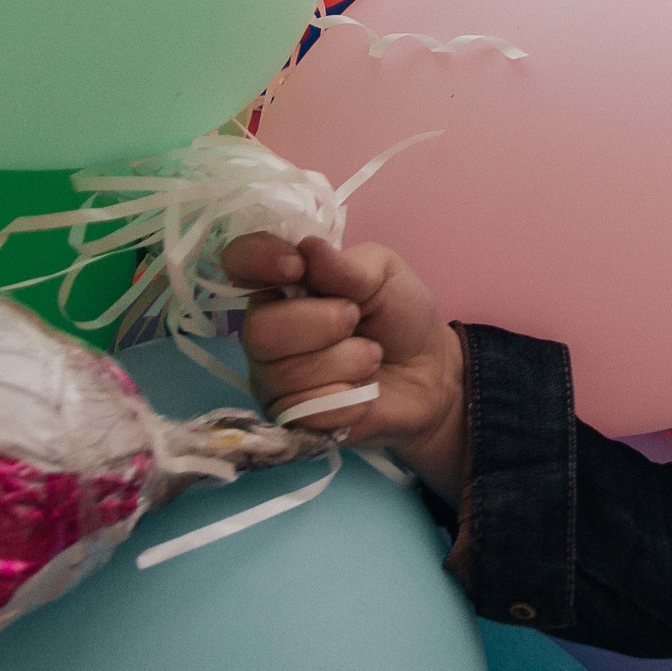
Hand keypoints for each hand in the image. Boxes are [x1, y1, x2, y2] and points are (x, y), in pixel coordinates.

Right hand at [222, 233, 467, 501]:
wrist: (431, 374)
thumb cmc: (399, 316)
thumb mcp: (383, 275)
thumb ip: (345, 265)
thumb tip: (307, 248)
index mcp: (282, 285)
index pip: (240, 263)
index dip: (257, 261)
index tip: (296, 267)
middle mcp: (266, 332)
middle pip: (259, 331)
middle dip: (320, 324)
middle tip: (356, 320)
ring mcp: (273, 380)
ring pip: (286, 374)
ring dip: (345, 361)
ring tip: (371, 355)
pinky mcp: (291, 421)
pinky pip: (306, 410)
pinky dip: (348, 397)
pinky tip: (363, 391)